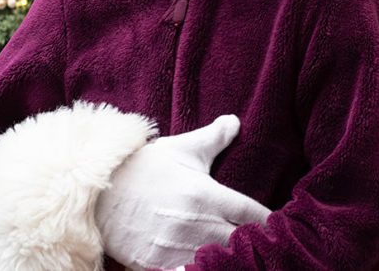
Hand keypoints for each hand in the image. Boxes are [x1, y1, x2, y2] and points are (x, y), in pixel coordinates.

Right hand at [95, 115, 271, 269]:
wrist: (96, 192)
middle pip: (240, 241)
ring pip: (218, 260)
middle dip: (254, 241)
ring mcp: (175, 247)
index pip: (251, 212)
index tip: (283, 223)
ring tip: (244, 256)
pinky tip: (211, 264)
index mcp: (205, 195)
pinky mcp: (156, 265)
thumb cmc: (143, 168)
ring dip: (231, 257)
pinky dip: (202, 268)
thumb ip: (213, 138)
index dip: (270, 220)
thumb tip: (235, 121)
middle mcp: (194, 224)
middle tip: (267, 242)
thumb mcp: (181, 150)